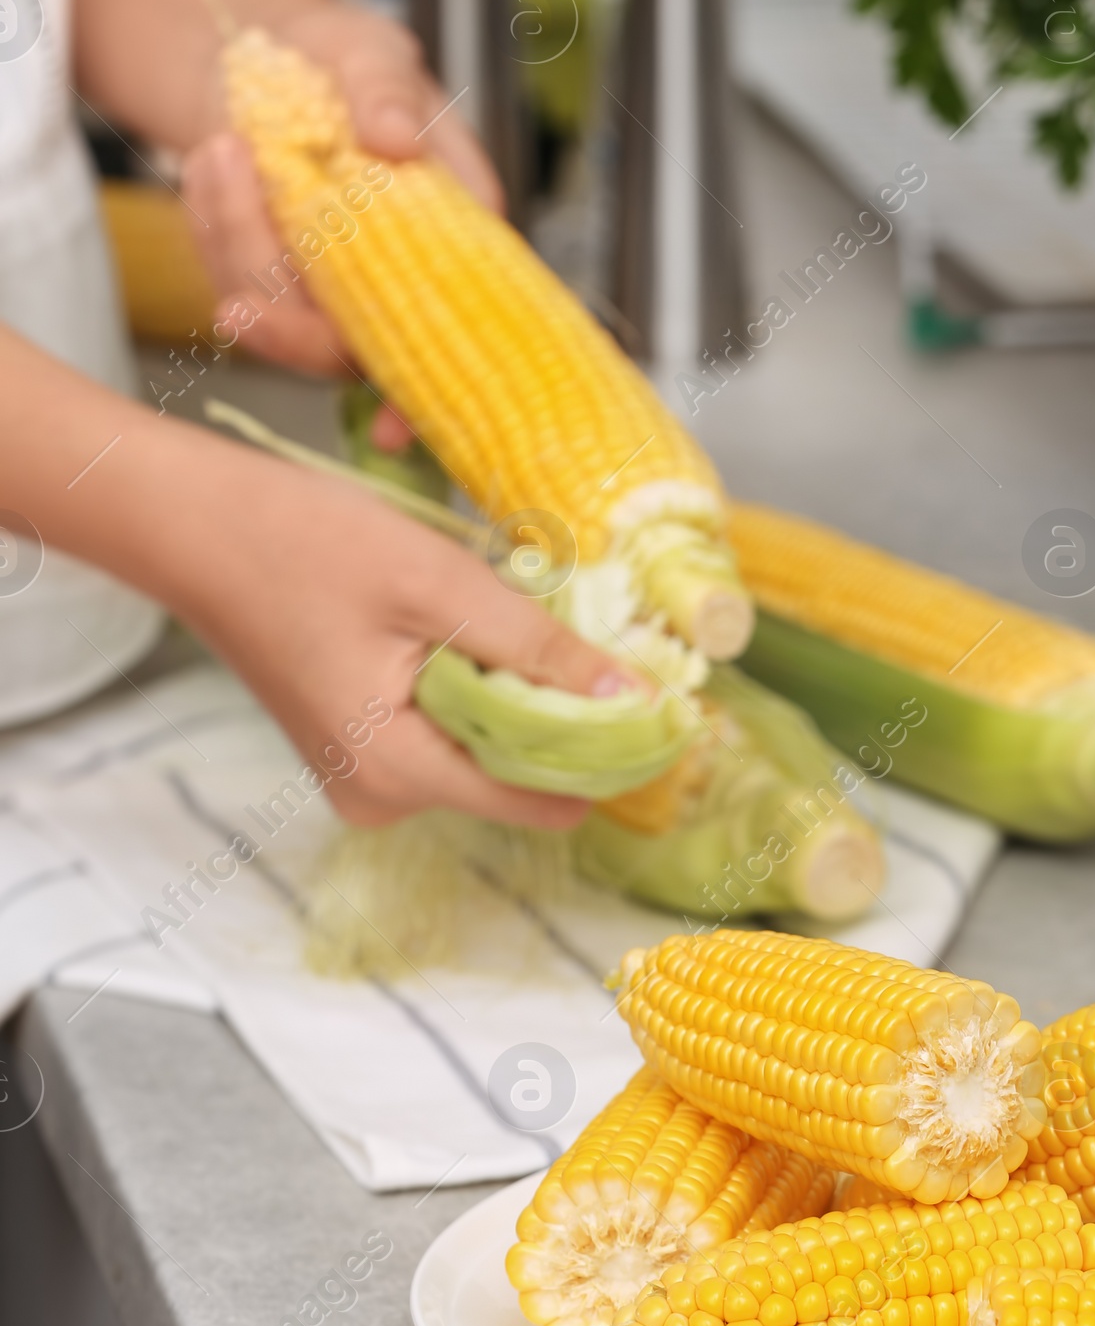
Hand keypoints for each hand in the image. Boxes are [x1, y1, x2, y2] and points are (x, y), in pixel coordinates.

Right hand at [166, 448, 631, 829]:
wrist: (198, 527)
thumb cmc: (300, 543)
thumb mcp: (437, 582)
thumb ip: (536, 648)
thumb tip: (634, 695)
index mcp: (398, 772)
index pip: (541, 797)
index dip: (608, 752)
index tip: (666, 709)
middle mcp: (381, 798)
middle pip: (514, 776)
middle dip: (560, 715)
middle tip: (592, 639)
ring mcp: (366, 781)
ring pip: (484, 752)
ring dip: (516, 695)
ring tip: (514, 624)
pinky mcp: (360, 752)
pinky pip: (448, 734)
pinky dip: (475, 691)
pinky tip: (470, 636)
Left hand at [181, 3, 500, 376]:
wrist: (264, 53)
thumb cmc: (341, 61)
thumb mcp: (372, 53)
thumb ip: (388, 92)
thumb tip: (395, 140)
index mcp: (455, 243)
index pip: (458, 336)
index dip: (426, 392)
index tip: (393, 428)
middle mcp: (397, 283)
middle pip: (348, 352)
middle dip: (288, 330)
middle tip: (240, 303)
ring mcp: (328, 289)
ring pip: (281, 313)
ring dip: (236, 238)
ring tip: (220, 148)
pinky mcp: (269, 278)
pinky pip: (231, 280)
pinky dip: (210, 223)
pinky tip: (211, 161)